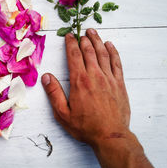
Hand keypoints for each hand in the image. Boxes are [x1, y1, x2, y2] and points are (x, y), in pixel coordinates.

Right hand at [42, 29, 130, 147]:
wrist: (111, 136)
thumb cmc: (85, 127)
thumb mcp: (62, 113)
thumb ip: (54, 93)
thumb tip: (46, 76)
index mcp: (79, 81)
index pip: (74, 56)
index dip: (71, 44)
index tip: (69, 36)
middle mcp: (95, 76)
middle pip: (89, 51)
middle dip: (84, 39)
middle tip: (81, 31)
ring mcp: (109, 79)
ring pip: (103, 54)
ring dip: (97, 41)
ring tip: (93, 32)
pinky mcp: (119, 84)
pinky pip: (116, 63)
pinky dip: (113, 52)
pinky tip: (109, 46)